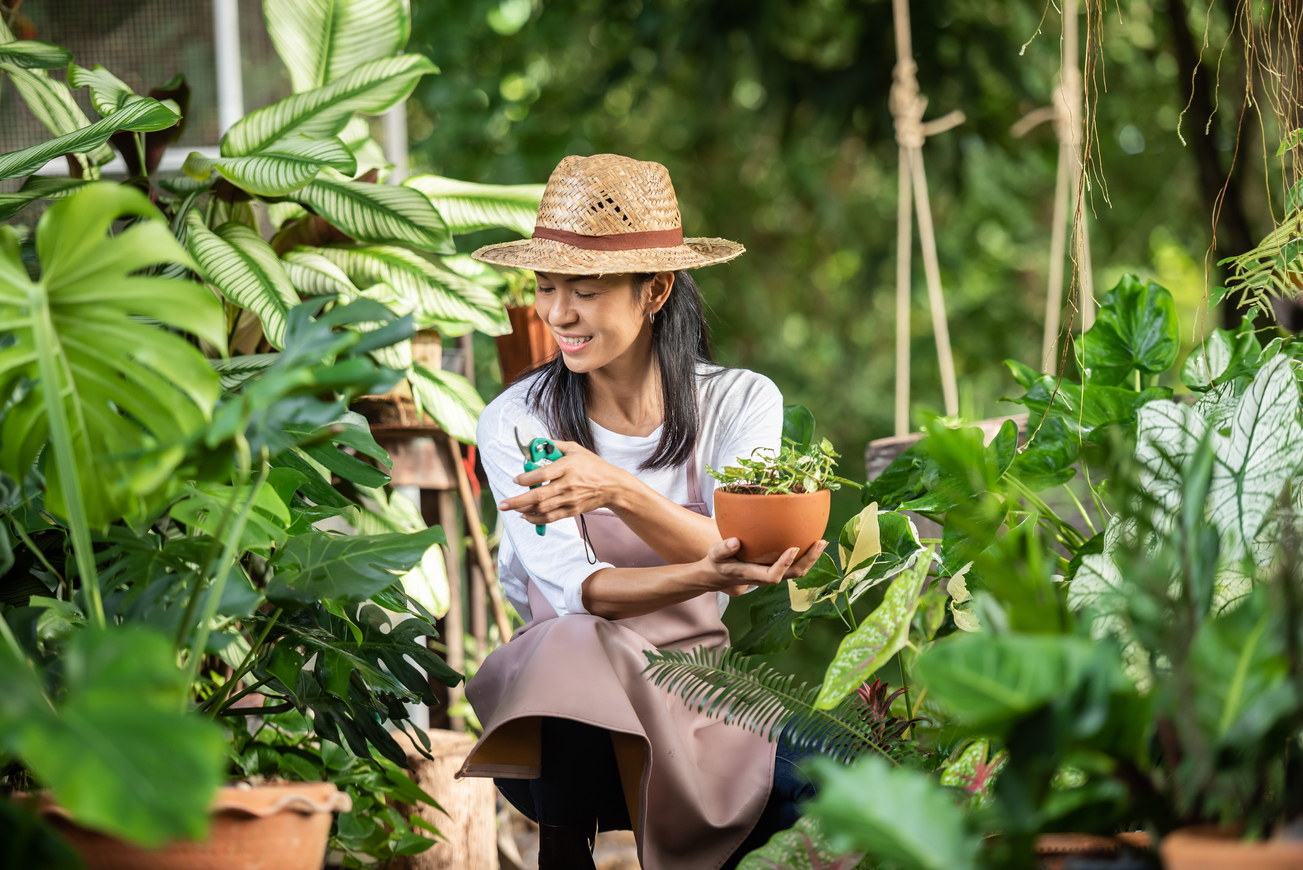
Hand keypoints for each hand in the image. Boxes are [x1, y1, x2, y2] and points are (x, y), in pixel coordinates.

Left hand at [498, 440, 627, 525]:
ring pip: (542, 508)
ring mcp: (570, 500)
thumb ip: (555, 445)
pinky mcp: (572, 510)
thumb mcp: (575, 449)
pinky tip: (525, 516)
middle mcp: (568, 484)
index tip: (516, 480)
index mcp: (567, 467)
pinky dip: (536, 519)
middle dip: (517, 501)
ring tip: (512, 508)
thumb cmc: (592, 465)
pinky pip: (551, 518)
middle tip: (502, 504)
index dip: (526, 478)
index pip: (542, 474)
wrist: (612, 486)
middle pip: (539, 495)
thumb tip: (536, 442)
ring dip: (524, 510)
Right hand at [701, 538, 828, 594]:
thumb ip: (723, 549)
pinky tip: (811, 540)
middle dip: (808, 560)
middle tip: (820, 542)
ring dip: (811, 558)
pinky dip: (806, 555)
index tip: (794, 549)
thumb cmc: (719, 562)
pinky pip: (795, 565)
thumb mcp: (715, 555)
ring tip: (822, 541)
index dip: (784, 564)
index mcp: (752, 575)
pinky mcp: (776, 568)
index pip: (772, 575)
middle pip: (793, 575)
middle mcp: (766, 577)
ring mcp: (773, 573)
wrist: (721, 574)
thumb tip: (734, 542)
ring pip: (797, 571)